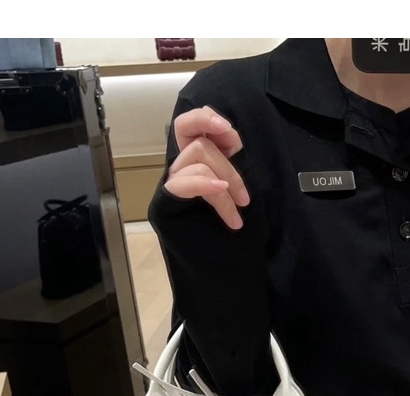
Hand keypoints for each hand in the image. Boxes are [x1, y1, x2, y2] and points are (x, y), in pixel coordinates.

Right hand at [164, 106, 249, 229]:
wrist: (226, 264)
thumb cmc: (233, 230)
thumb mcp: (237, 184)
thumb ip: (230, 157)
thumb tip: (227, 132)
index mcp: (195, 162)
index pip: (187, 125)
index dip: (204, 118)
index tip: (228, 130)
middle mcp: (180, 170)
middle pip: (200, 144)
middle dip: (230, 167)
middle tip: (245, 198)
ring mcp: (171, 187)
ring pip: (198, 158)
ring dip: (227, 182)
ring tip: (238, 211)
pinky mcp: (164, 205)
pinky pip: (181, 183)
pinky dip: (204, 184)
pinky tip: (219, 190)